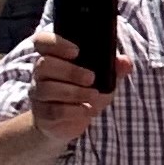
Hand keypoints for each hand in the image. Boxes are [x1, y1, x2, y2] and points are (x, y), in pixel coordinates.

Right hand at [24, 30, 111, 144]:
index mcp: (54, 57)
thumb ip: (114, 68)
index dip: (56, 43)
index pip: (42, 41)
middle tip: (91, 78)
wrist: (67, 122)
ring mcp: (38, 94)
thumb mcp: (102, 78)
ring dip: (74, 92)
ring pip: (46, 88)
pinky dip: (74, 110)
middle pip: (43, 64)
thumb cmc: (84, 91)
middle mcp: (41, 74)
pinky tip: (88, 110)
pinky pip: (52, 110)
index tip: (76, 51)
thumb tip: (125, 62)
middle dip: (70, 71)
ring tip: (94, 95)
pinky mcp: (41, 114)